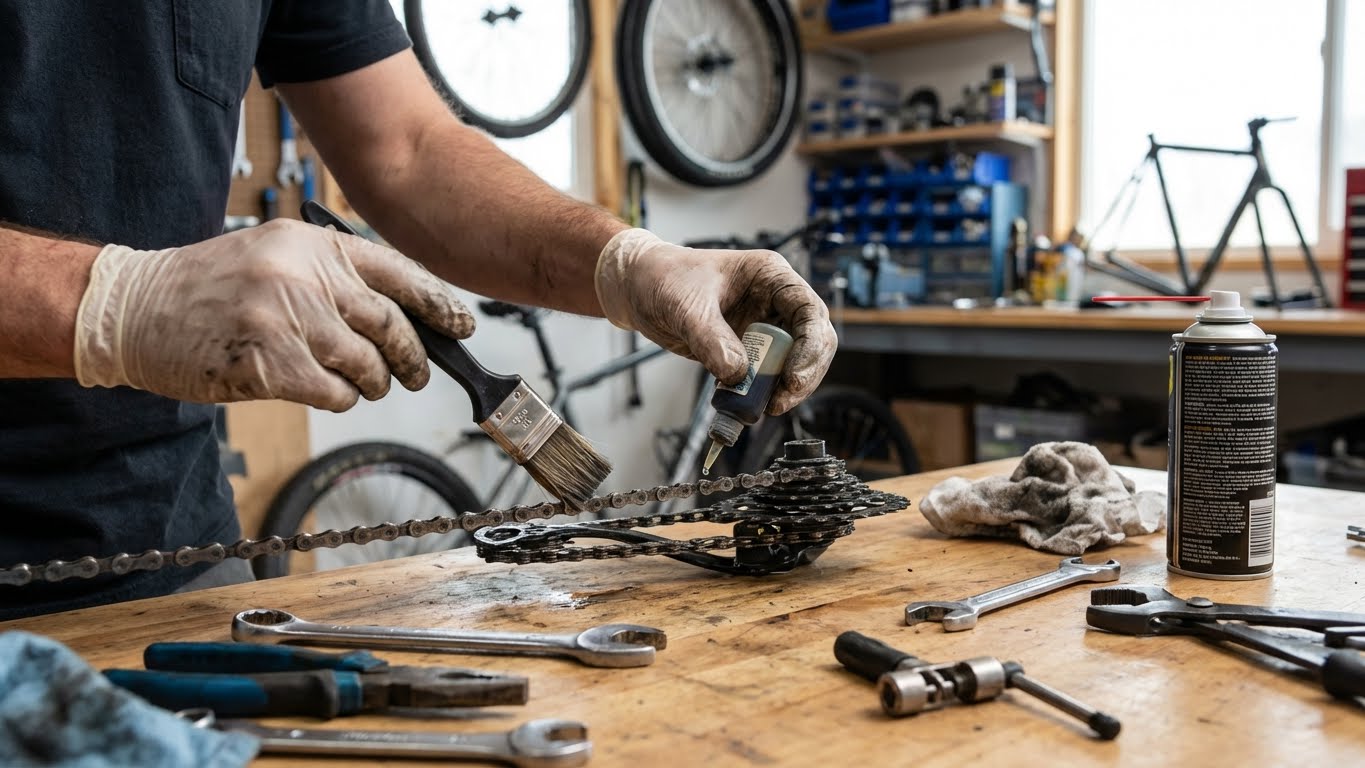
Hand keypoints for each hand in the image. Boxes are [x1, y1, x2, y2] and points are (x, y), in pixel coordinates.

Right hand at [74, 219, 473, 410]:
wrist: (135, 307)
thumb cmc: (206, 287)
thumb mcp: (273, 256)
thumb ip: (330, 277)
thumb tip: (396, 314)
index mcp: (312, 245)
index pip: (396, 272)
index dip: (438, 304)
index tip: (462, 326)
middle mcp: (304, 275)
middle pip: (391, 323)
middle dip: (413, 356)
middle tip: (416, 373)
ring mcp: (288, 318)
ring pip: (367, 363)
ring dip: (372, 382)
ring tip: (361, 383)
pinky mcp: (271, 362)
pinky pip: (336, 392)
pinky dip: (340, 398)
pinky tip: (323, 389)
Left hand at [595, 229, 834, 413]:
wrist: (639, 288)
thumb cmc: (664, 278)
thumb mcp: (686, 306)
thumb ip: (712, 339)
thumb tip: (737, 374)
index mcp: (770, 277)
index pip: (810, 312)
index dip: (811, 347)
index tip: (793, 378)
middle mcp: (774, 302)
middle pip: (812, 342)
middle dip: (801, 375)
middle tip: (779, 402)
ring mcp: (763, 328)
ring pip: (792, 364)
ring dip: (780, 389)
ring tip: (757, 407)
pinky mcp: (747, 351)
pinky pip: (764, 377)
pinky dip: (758, 394)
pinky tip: (741, 404)